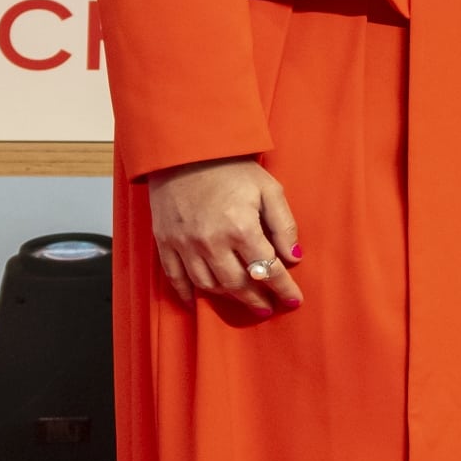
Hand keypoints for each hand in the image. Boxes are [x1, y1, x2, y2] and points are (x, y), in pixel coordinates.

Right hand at [143, 157, 301, 316]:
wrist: (186, 152)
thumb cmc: (232, 168)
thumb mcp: (269, 190)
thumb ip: (283, 226)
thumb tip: (294, 257)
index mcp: (241, 228)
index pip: (267, 269)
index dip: (283, 288)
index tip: (294, 301)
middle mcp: (211, 242)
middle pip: (237, 284)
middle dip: (256, 300)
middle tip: (268, 308)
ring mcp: (185, 244)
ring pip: (208, 285)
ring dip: (227, 298)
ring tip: (242, 300)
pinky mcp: (165, 242)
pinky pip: (174, 277)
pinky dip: (187, 293)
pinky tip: (198, 301)